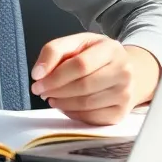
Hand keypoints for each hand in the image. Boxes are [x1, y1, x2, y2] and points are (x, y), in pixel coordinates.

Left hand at [30, 34, 160, 124]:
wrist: (124, 71)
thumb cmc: (95, 56)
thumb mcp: (76, 43)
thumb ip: (53, 51)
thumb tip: (38, 73)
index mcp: (111, 49)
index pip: (80, 65)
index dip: (56, 75)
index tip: (37, 81)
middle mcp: (123, 72)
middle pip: (83, 86)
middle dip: (56, 90)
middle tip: (41, 91)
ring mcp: (124, 94)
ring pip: (87, 104)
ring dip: (62, 103)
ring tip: (51, 97)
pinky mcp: (120, 113)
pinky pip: (92, 118)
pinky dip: (73, 114)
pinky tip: (65, 106)